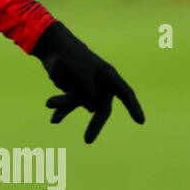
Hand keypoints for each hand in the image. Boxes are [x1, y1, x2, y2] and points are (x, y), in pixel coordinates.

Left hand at [31, 21, 144, 142]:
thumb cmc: (70, 55)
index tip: (141, 121)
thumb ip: (86, 86)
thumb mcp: (78, 68)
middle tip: (87, 141)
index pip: (125, 93)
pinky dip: (60, 111)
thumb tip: (90, 104)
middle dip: (94, 125)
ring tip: (48, 102)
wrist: (54, 48)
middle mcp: (100, 86)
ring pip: (78, 104)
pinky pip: (68, 106)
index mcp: (108, 76)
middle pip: (101, 109)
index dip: (133, 107)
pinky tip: (54, 120)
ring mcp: (87, 91)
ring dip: (63, 104)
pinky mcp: (73, 93)